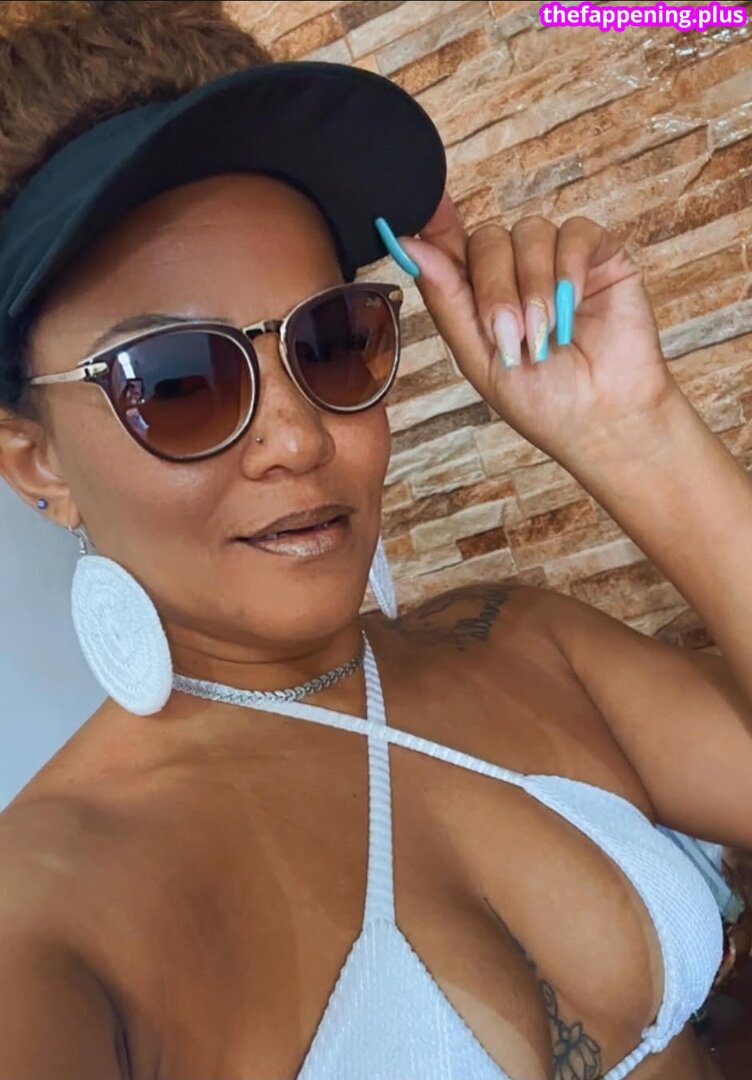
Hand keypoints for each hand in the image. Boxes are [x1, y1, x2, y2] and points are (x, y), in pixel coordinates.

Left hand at [398, 193, 680, 464]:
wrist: (603, 421)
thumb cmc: (543, 401)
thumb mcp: (478, 357)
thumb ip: (445, 299)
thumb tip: (408, 244)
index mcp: (480, 296)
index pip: (450, 245)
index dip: (435, 225)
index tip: (421, 219)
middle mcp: (515, 272)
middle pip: (487, 239)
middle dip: (496, 290)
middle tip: (511, 336)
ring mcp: (557, 260)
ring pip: (529, 232)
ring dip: (534, 287)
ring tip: (546, 334)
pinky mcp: (600, 256)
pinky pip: (575, 232)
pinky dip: (569, 267)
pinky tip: (574, 303)